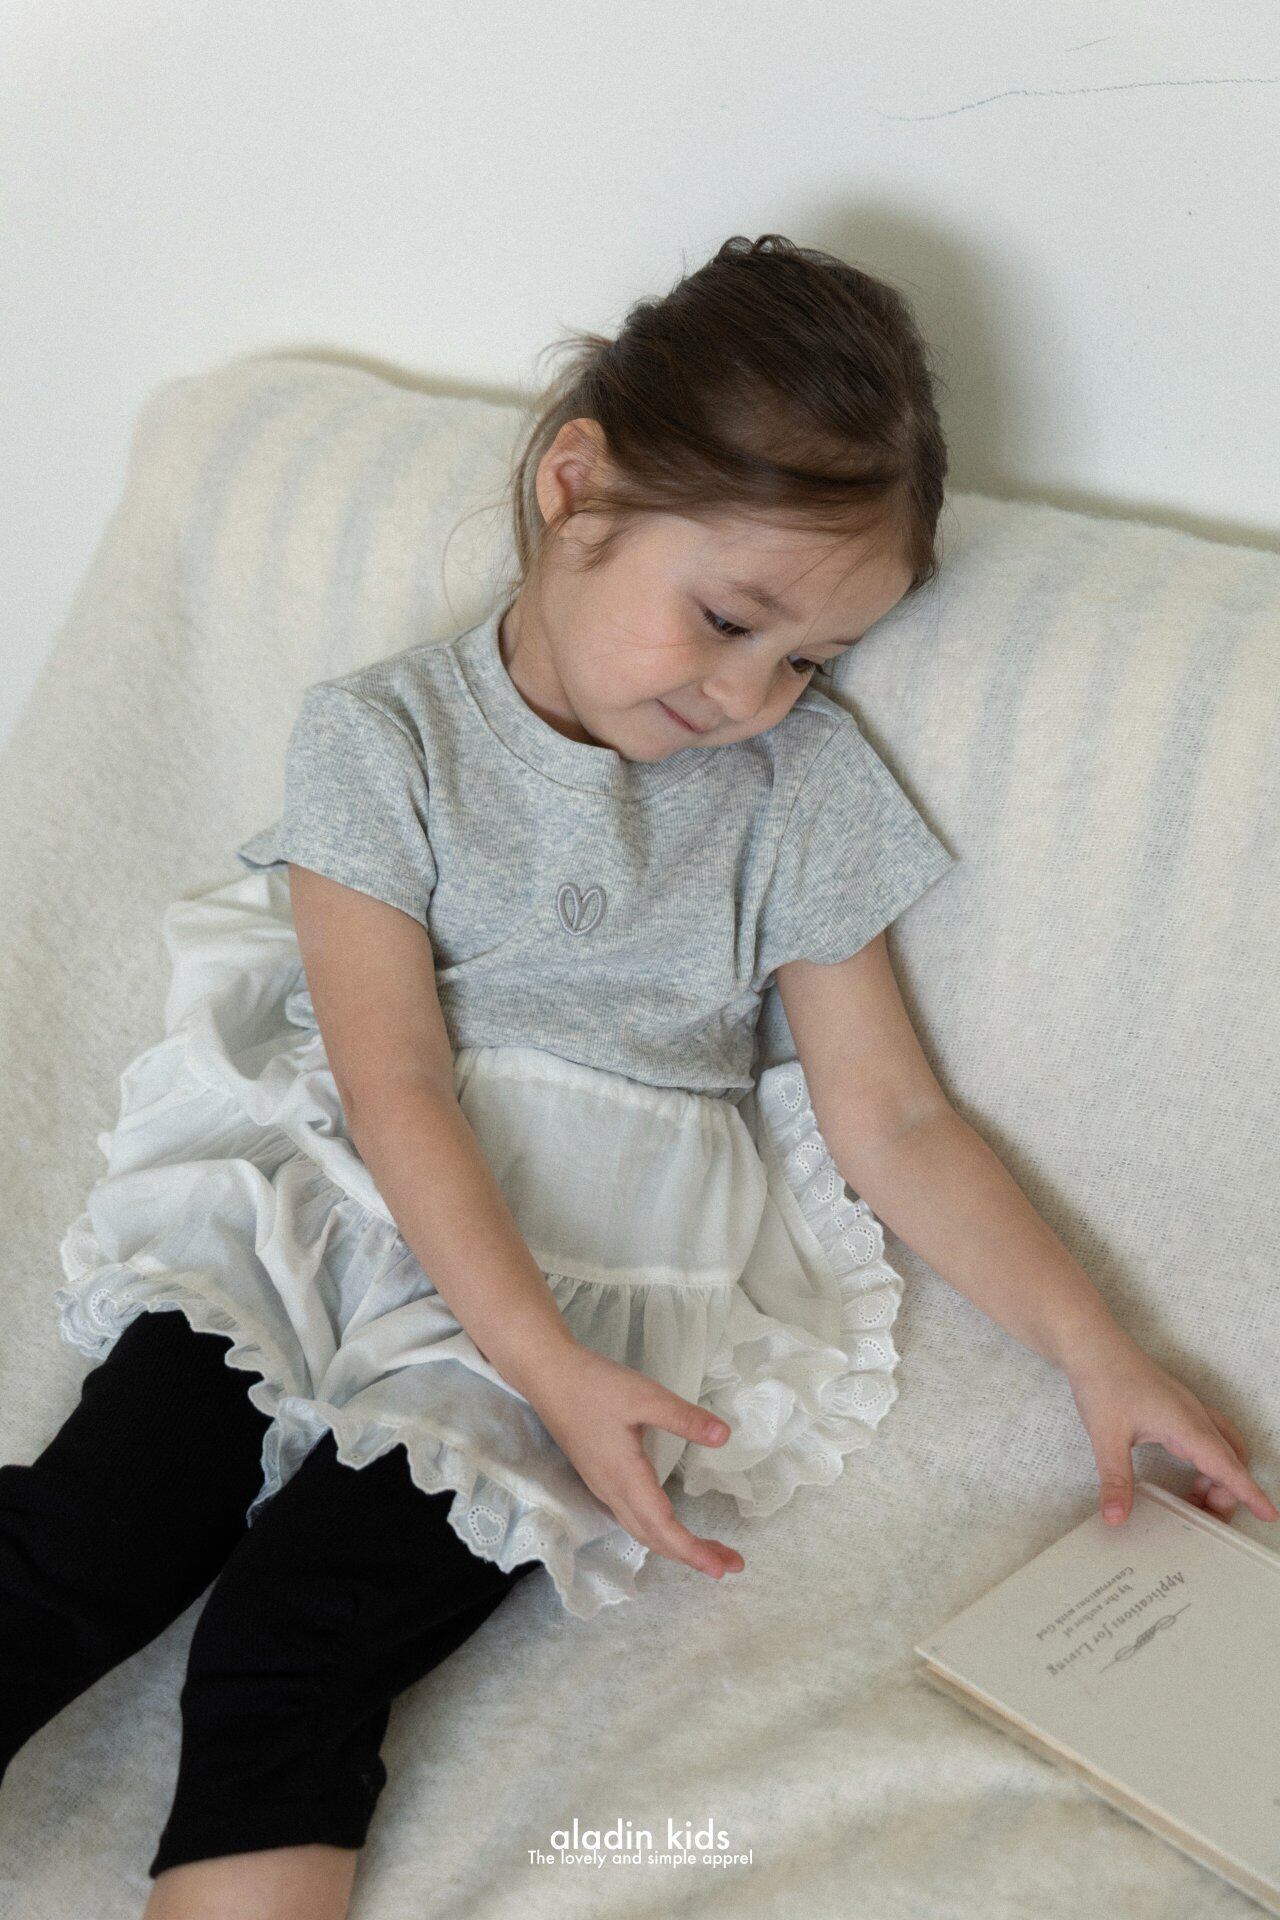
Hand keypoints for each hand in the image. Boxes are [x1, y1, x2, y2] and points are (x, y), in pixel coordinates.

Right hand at [521, 1338, 745, 1581]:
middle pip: (654, 1537)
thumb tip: (725, 1437)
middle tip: (730, 1563)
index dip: (693, 1551)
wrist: (547, 1375)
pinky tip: (669, 1522)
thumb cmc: (595, 1385)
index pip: (663, 1527)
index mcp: (625, 1477)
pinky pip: (631, 1517)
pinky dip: (656, 1530)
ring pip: (640, 1529)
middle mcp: (612, 1491)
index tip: (722, 1569)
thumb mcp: (645, 1395)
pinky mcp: (598, 1476)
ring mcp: (602, 1485)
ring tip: (707, 1549)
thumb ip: (684, 1418)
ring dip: (674, 1545)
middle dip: (691, 1555)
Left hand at [1066, 1335, 1279, 1526]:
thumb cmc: (1103, 1380)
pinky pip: (1209, 1438)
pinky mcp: (1177, 1408)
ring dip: (1219, 1477)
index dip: (1249, 1492)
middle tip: (1207, 1521)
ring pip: (1222, 1449)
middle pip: (1229, 1461)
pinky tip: (1188, 1476)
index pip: (1227, 1466)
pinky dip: (1208, 1462)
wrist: (1093, 1343)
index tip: (1269, 1513)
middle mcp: (1194, 1416)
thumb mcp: (1106, 1436)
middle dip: (1228, 1494)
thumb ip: (1115, 1480)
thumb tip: (1116, 1517)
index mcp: (1186, 1424)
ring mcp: (1188, 1410)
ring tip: (1196, 1504)